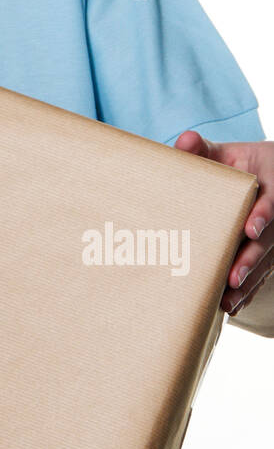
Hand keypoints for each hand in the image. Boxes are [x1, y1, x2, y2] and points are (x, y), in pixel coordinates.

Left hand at [173, 131, 273, 316]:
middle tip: (233, 277)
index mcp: (273, 187)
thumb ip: (205, 149)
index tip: (250, 229)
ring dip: (248, 282)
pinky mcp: (266, 254)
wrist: (269, 176)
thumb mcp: (228, 153)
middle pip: (268, 241)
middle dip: (251, 260)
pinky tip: (232, 307)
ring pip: (265, 263)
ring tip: (228, 301)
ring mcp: (273, 238)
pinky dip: (248, 291)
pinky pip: (260, 275)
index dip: (262, 215)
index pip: (272, 203)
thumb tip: (184, 141)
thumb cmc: (242, 165)